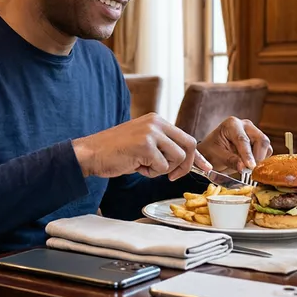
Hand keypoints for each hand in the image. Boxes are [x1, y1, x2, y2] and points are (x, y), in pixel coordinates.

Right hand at [72, 114, 211, 180]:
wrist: (91, 153)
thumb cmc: (114, 151)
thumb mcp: (142, 142)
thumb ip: (162, 145)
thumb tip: (185, 160)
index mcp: (157, 120)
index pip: (186, 137)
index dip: (197, 156)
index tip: (205, 168)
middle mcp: (156, 123)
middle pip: (189, 145)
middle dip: (185, 165)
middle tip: (172, 176)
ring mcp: (151, 133)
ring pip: (177, 158)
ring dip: (162, 169)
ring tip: (143, 166)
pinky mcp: (145, 146)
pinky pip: (161, 167)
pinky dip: (150, 173)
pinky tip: (135, 166)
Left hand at [197, 118, 271, 172]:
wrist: (211, 153)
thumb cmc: (211, 152)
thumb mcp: (216, 156)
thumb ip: (230, 160)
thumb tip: (243, 167)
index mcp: (232, 124)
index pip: (243, 139)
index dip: (247, 154)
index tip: (250, 166)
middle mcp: (245, 125)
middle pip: (261, 140)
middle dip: (257, 157)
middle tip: (249, 170)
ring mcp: (254, 132)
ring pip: (266, 146)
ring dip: (259, 159)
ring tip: (247, 168)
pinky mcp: (259, 141)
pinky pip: (266, 151)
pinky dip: (261, 160)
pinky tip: (249, 164)